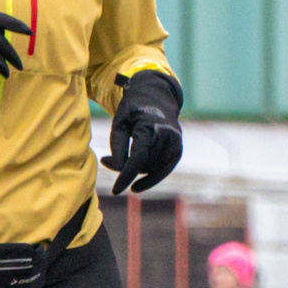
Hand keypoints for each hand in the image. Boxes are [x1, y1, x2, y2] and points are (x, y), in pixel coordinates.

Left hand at [101, 70, 182, 195]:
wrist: (156, 97)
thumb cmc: (133, 111)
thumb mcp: (119, 123)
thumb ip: (117, 147)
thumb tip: (116, 168)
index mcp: (150, 125)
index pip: (138, 157)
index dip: (126, 175)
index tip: (116, 191)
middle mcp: (167, 135)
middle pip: (143, 164)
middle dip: (126, 168)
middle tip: (110, 160)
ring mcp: (175, 143)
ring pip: (152, 169)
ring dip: (137, 169)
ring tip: (126, 155)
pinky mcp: (178, 150)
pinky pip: (163, 171)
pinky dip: (150, 179)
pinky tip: (136, 187)